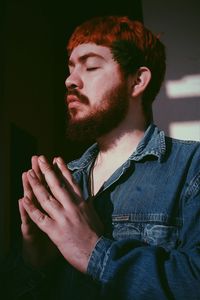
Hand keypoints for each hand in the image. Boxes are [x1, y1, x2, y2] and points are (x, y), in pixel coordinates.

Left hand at [20, 156, 102, 272]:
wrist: (98, 253)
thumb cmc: (97, 235)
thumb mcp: (94, 215)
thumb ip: (88, 204)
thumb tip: (88, 195)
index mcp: (81, 202)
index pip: (71, 182)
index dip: (63, 169)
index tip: (56, 158)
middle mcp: (72, 207)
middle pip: (57, 185)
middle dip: (47, 171)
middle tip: (40, 159)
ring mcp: (63, 218)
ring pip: (46, 198)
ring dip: (36, 185)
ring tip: (29, 173)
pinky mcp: (55, 231)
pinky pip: (40, 218)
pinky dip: (31, 208)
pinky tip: (23, 199)